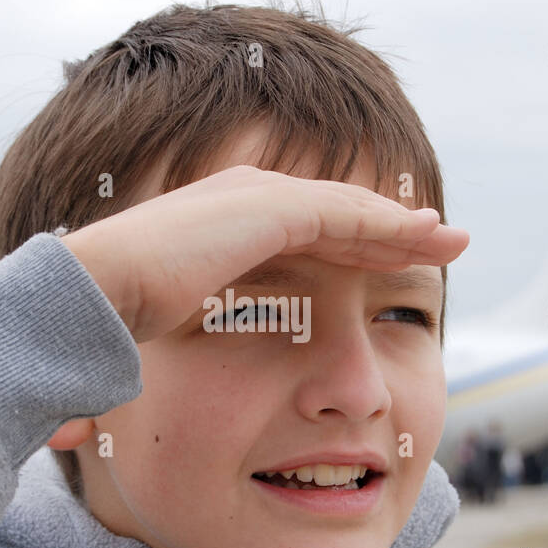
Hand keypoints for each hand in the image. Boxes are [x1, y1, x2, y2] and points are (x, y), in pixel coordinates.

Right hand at [60, 164, 468, 342]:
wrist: (96, 291)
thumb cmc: (119, 316)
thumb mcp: (174, 317)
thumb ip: (199, 321)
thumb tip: (197, 351)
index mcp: (226, 220)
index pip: (308, 227)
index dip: (353, 242)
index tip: (390, 262)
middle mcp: (247, 195)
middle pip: (339, 211)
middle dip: (391, 229)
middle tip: (439, 243)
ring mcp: (260, 195)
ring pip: (353, 209)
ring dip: (405, 225)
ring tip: (451, 240)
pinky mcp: (273, 208)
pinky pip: (349, 217)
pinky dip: (391, 227)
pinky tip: (428, 241)